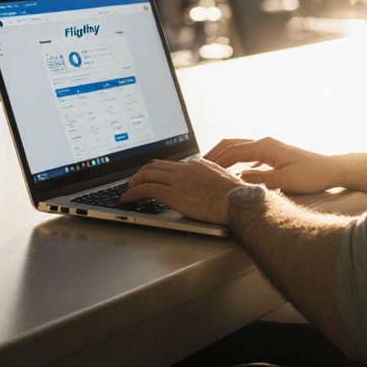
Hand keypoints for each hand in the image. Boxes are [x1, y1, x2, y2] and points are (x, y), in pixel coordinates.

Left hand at [120, 158, 245, 224]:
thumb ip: (213, 181)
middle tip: (134, 181)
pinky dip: (133, 193)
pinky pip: (146, 189)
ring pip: (147, 175)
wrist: (240, 202)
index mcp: (198, 164)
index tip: (154, 177)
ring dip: (134, 182)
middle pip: (156, 166)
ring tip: (127, 190)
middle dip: (142, 173)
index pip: (172, 165)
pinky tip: (126, 199)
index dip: (159, 171)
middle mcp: (186, 168)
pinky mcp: (174, 194)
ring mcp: (179, 180)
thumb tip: (212, 188)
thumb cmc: (238, 198)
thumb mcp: (225, 183)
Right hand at [204, 138, 340, 193]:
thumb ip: (260, 181)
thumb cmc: (312, 175)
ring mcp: (270, 148)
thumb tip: (239, 179)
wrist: (332, 169)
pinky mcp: (275, 154)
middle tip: (198, 164)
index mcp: (265, 147)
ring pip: (240, 148)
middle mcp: (266, 143)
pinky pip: (249, 154)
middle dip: (214, 153)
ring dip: (225, 156)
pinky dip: (237, 160)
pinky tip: (236, 171)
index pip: (233, 153)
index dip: (216, 162)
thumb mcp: (284, 182)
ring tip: (212, 167)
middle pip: (232, 144)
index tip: (202, 170)